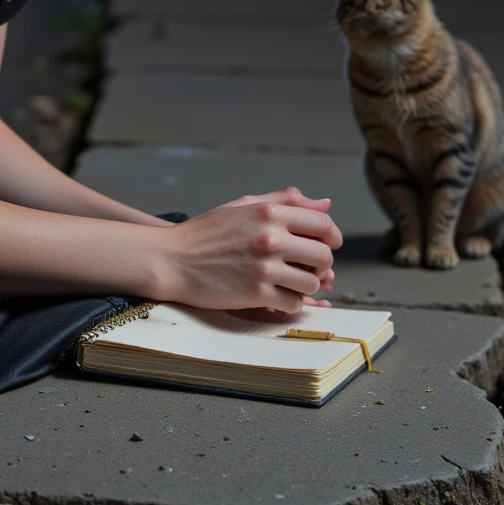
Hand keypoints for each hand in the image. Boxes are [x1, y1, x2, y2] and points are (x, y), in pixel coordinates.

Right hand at [154, 186, 340, 314]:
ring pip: (312, 283)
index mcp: (269, 212)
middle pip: (323, 255)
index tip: (327, 244)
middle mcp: (271, 238)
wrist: (171, 260)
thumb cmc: (206, 233)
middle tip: (309, 267)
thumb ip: (285, 201)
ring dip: (306, 285)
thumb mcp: (242, 205)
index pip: (323, 223)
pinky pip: (294, 303)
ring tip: (290, 282)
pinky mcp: (256, 294)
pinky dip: (290, 302)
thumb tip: (325, 203)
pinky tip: (276, 295)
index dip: (332, 236)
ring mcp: (264, 268)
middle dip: (322, 264)